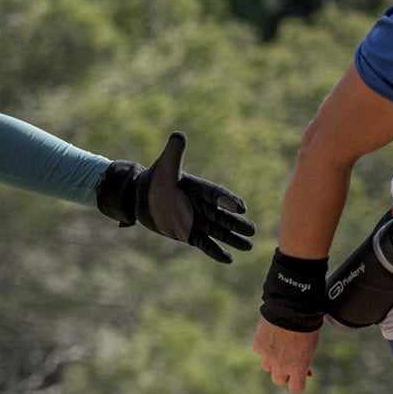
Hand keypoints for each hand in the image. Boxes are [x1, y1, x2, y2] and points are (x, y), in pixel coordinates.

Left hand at [97, 132, 256, 263]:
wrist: (140, 197)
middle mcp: (202, 206)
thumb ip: (173, 153)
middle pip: (223, 216)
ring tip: (248, 246)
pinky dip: (216, 251)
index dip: (228, 201)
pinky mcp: (189, 233)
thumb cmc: (154, 179)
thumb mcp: (164, 166)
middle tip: (252, 231)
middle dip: (237, 224)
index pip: (217, 195)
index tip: (240, 208)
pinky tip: (228, 259)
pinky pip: (205, 244)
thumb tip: (178, 134)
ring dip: (233, 239)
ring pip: (219, 231)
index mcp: (200, 189)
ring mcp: (197, 221)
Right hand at [253, 317, 321, 393]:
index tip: (299, 377)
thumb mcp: (310, 348)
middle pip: (278, 381)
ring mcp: (267, 356)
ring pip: (266, 366)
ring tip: (279, 346)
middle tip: (287, 363)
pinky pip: (260, 350)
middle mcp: (281, 365)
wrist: (291, 310)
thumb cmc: (306, 328)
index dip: (297, 383)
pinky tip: (271, 334)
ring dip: (271, 360)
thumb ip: (303, 361)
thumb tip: (303, 369)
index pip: (296, 388)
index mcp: (298, 367)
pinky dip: (264, 345)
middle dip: (283, 374)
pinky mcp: (258, 345)